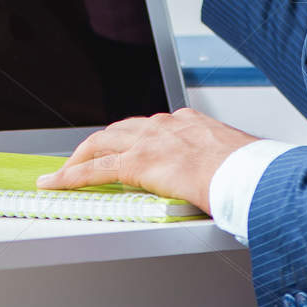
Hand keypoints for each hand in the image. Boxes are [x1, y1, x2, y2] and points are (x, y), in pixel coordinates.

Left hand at [35, 107, 256, 213]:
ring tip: (65, 172)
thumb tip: (226, 181)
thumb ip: (219, 165)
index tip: (127, 147)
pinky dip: (70, 176)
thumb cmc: (250, 171)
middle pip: (119, 130)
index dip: (132, 139)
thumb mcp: (234, 159)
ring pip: (100, 144)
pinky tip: (56, 183)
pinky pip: (94, 170)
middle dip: (98, 145)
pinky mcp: (136, 163)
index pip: (150, 127)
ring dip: (80, 158)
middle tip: (83, 159)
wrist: (250, 173)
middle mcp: (164, 125)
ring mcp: (148, 141)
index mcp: (189, 123)